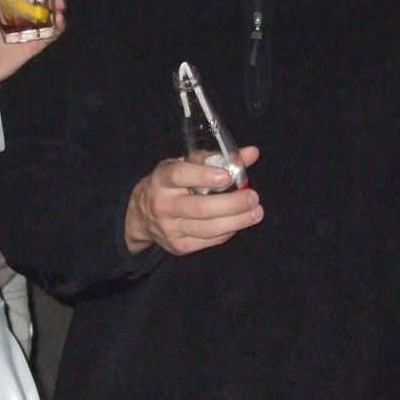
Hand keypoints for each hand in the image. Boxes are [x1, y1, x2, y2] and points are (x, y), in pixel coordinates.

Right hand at [124, 146, 262, 254]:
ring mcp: (170, 228)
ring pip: (208, 228)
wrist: (142, 215)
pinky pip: (209, 241)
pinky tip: (240, 223)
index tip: (226, 176)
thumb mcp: (186, 165)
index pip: (179, 176)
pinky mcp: (179, 246)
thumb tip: (252, 153)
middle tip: (253, 197)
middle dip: (231, 204)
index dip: (204, 176)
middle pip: (200, 208)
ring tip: (256, 212)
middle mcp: (163, 205)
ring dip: (237, 221)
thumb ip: (217, 159)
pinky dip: (228, 231)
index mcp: (162, 179)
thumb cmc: (171, 184)